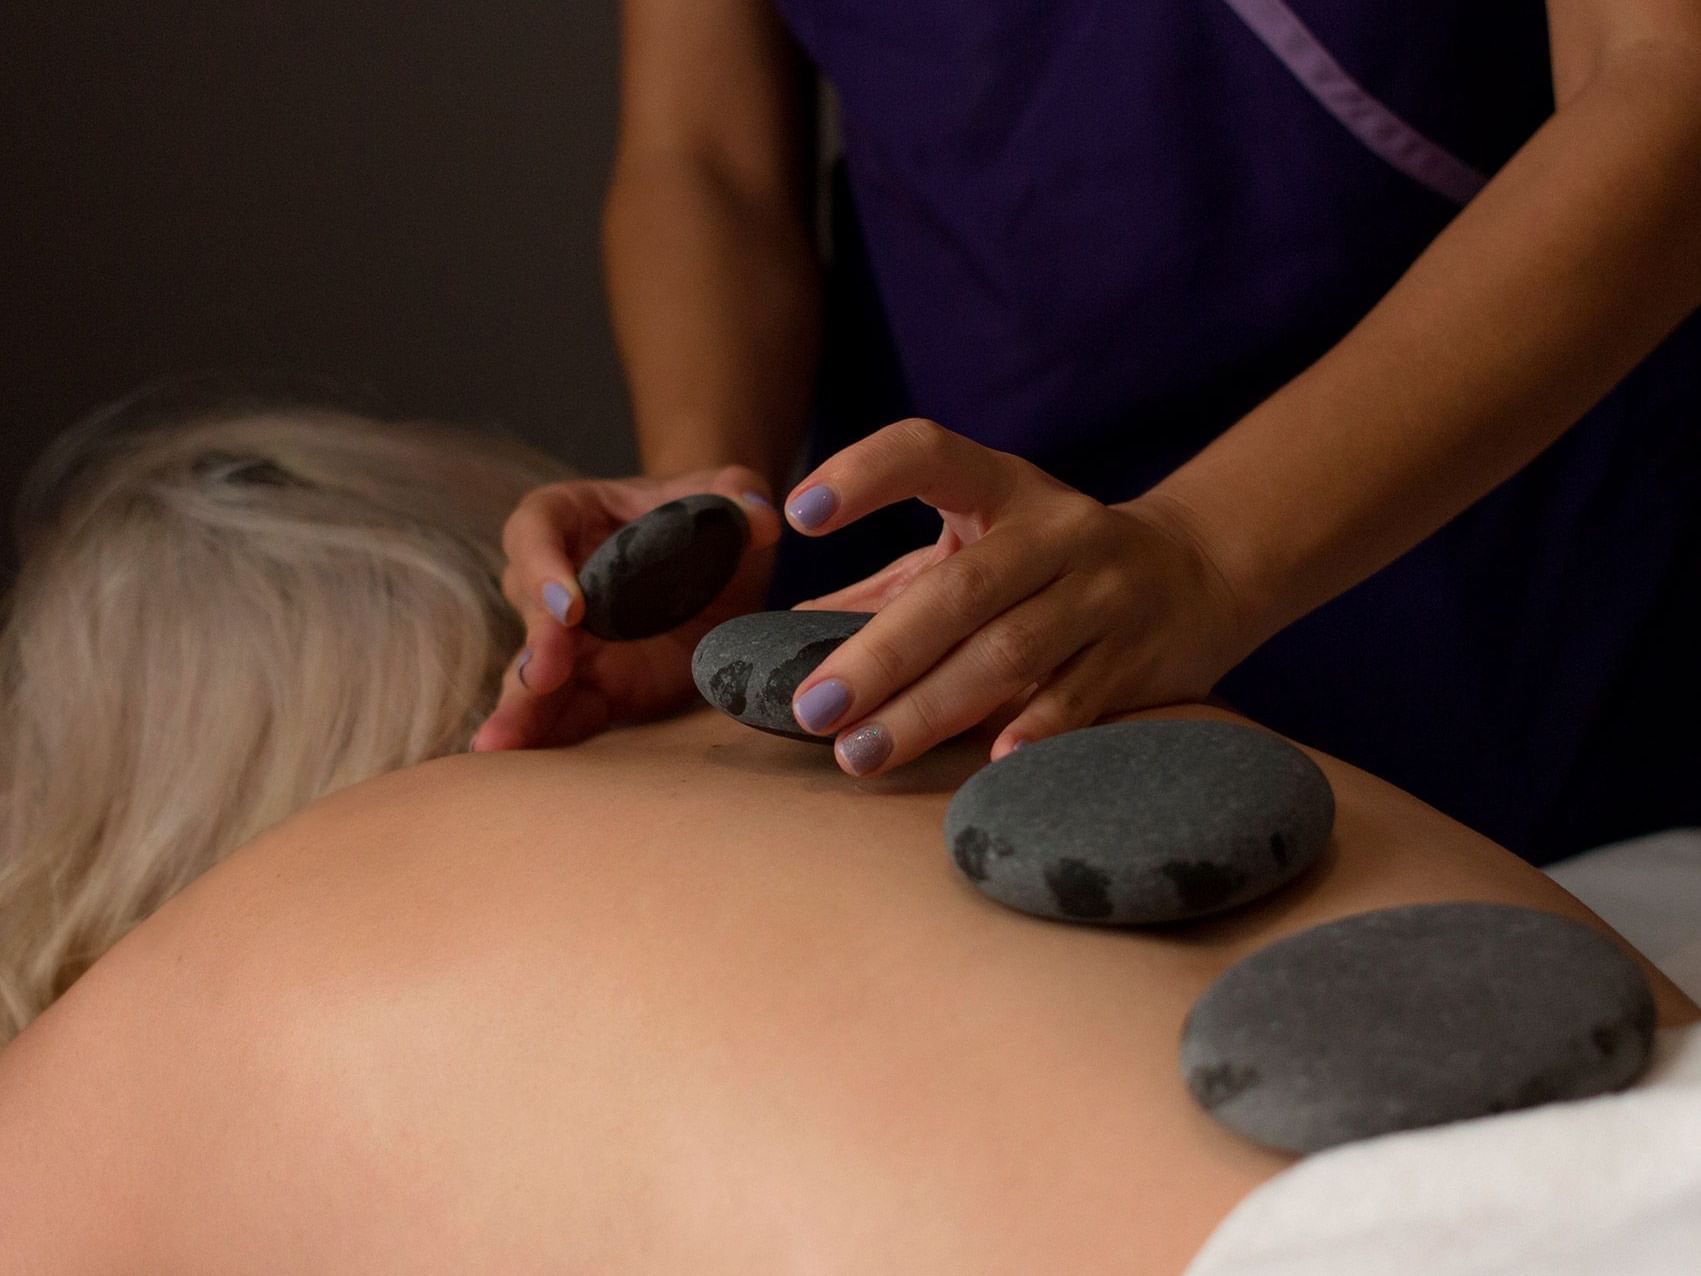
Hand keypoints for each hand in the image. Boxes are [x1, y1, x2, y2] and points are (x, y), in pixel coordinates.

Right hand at [472, 466, 781, 750]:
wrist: (716, 558)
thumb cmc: (700, 513)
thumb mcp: (722, 493)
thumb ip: (738, 493)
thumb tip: (762, 517)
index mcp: (564, 516)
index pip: (538, 531)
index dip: (546, 567)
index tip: (570, 605)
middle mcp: (549, 579)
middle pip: (530, 610)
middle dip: (537, 645)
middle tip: (544, 675)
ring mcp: (564, 640)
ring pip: (533, 674)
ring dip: (522, 707)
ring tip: (500, 743)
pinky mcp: (591, 684)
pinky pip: (564, 712)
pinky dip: (548, 738)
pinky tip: (525, 767)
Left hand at [782, 419, 1254, 776]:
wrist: (1196, 575)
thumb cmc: (1049, 566)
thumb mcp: (978, 547)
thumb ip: (889, 588)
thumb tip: (787, 637)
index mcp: (1003, 488)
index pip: (930, 453)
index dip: (865, 473)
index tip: (800, 513)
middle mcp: (1058, 531)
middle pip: (962, 590)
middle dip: (881, 654)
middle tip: (814, 709)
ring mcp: (1105, 594)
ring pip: (1012, 650)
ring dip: (931, 707)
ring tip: (861, 752)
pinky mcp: (1139, 657)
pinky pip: (1080, 695)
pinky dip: (1034, 728)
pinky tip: (986, 760)